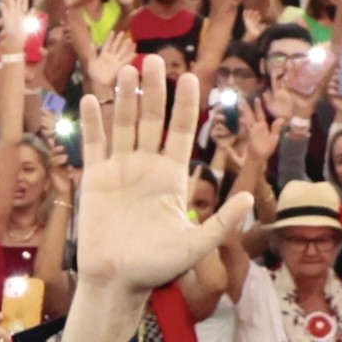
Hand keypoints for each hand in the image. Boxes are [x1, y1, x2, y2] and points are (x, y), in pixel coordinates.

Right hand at [69, 55, 245, 301]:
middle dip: (153, 90)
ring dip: (125, 97)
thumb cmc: (157, 267)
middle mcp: (146, 167)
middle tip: (154, 60)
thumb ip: (221, 222)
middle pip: (151, 119)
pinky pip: (94, 144)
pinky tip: (93, 99)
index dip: (185, 104)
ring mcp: (119, 170)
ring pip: (123, 125)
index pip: (180, 131)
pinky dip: (94, 121)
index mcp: (171, 176)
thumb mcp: (195, 244)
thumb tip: (248, 199)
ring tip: (127, 69)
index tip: (190, 76)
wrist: (117, 281)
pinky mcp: (94, 179)